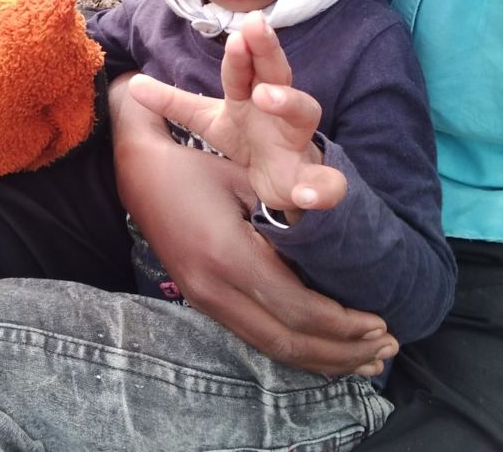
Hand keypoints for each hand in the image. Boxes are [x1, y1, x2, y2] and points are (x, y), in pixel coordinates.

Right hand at [109, 74, 397, 377]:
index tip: (381, 322)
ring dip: (322, 357)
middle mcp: (214, 290)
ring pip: (271, 348)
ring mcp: (204, 300)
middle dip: (341, 350)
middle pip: (288, 341)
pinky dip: (295, 347)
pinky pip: (255, 336)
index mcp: (228, 257)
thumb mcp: (245, 177)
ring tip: (365, 361)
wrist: (137, 172)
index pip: (296, 309)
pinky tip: (321, 349)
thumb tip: (336, 245)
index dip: (342, 323)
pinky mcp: (203, 300)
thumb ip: (286, 211)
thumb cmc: (194, 165)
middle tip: (387, 350)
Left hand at [130, 12, 346, 222]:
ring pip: (304, 113)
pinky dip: (322, 188)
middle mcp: (278, 110)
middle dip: (267, 50)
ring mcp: (296, 141)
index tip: (235, 28)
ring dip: (289, 101)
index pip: (245, 67)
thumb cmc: (249, 139)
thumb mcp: (210, 120)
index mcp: (251, 95)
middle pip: (277, 72)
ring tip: (265, 96)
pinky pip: (326, 180)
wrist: (286, 181)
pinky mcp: (310, 178)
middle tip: (255, 28)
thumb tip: (133, 84)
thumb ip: (175, 103)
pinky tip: (306, 194)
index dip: (241, 49)